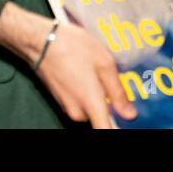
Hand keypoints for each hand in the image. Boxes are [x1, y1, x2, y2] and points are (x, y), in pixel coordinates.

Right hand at [0, 1, 135, 126]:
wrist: (42, 41)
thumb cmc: (74, 48)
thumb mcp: (104, 64)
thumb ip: (118, 92)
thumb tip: (130, 115)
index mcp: (90, 104)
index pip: (105, 130)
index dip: (118, 129)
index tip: (126, 119)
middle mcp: (77, 111)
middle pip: (100, 117)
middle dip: (109, 104)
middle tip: (113, 80)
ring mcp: (67, 106)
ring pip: (90, 108)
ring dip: (97, 95)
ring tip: (97, 70)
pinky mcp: (61, 99)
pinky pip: (80, 101)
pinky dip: (86, 90)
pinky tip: (86, 70)